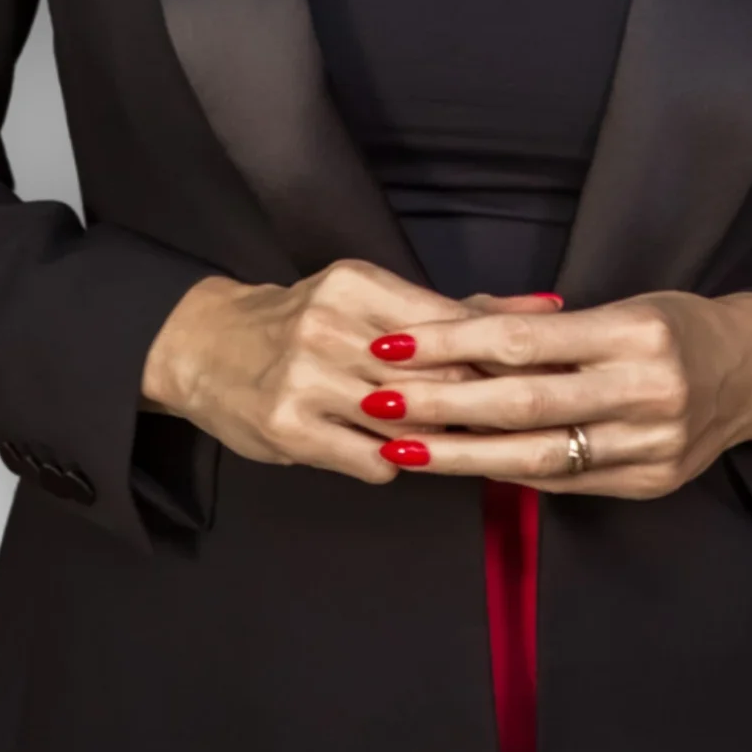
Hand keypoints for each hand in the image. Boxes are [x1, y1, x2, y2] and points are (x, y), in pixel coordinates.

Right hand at [138, 261, 568, 486]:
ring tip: (453, 439)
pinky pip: (374, 463)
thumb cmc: (302, 322)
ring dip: (439, 440)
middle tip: (510, 420)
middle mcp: (330, 327)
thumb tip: (546, 307)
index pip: (451, 324)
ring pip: (411, 425)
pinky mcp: (290, 430)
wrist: (204, 348)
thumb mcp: (369, 299)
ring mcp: (307, 380)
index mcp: (356, 285)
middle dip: (477, 403)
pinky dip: (395, 466)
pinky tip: (395, 456)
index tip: (532, 378)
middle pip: (437, 376)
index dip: (498, 358)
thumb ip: (456, 308)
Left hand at [352, 288, 751, 496]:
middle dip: (443, 408)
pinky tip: (462, 464)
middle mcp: (648, 393)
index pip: (525, 343)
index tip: (394, 345)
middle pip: (524, 406)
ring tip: (402, 448)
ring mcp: (652, 447)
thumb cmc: (674, 327)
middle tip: (378, 403)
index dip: (453, 346)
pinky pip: (562, 482)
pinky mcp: (649, 484)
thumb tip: (451, 330)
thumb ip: (543, 327)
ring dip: (460, 456)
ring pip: (538, 458)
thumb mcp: (621, 305)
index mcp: (636, 333)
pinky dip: (507, 472)